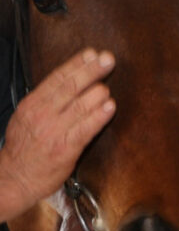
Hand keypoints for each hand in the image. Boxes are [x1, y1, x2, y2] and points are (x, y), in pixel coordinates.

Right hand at [0, 49, 114, 219]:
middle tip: (109, 59)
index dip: (77, 64)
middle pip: (71, 86)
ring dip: (98, 94)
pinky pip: (86, 128)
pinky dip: (99, 116)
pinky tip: (110, 107)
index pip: (57, 77)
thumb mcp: (27, 116)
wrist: (15, 177)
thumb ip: (47, 100)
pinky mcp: (66, 148)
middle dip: (92, 70)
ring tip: (108, 87)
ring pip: (80, 105)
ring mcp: (54, 130)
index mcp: (33, 103)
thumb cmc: (25, 147)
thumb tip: (71, 80)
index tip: (93, 53)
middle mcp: (43, 114)